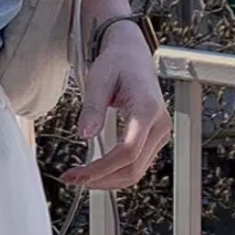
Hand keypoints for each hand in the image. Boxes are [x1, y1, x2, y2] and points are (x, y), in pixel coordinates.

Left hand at [60, 23, 171, 190]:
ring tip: (81, 178)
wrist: (132, 53)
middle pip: (134, 167)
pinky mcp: (155, 137)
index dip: (101, 168)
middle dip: (102, 180)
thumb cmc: (116, 62)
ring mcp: (160, 132)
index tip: (78, 175)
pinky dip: (117, 172)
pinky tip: (96, 170)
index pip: (127, 151)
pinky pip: (138, 163)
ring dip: (109, 180)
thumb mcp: (99, 79)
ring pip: (137, 171)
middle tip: (73, 180)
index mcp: (147, 108)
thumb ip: (93, 108)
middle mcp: (160, 124)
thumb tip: (84, 135)